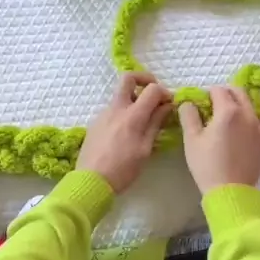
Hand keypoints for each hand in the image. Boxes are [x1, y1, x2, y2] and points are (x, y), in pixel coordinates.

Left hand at [76, 73, 171, 193]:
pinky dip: (123, 112)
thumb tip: (166, 106)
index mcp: (132, 115)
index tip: (169, 103)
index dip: (164, 92)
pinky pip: (112, 110)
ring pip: (120, 96)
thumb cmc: (123, 169)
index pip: (152, 89)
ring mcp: (103, 114)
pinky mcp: (95, 123)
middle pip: (128, 78)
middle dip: (144, 79)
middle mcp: (115, 109)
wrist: (91, 181)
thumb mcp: (145, 149)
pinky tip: (127, 132)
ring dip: (134, 100)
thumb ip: (155, 124)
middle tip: (154, 93)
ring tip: (143, 120)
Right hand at [178, 86, 259, 194]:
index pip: (218, 90)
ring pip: (255, 101)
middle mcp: (247, 114)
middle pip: (238, 92)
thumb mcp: (191, 140)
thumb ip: (189, 116)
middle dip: (226, 92)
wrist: (230, 191)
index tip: (202, 101)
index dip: (208, 93)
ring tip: (235, 104)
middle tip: (216, 101)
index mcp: (227, 111)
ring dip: (244, 98)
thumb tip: (188, 102)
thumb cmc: (207, 165)